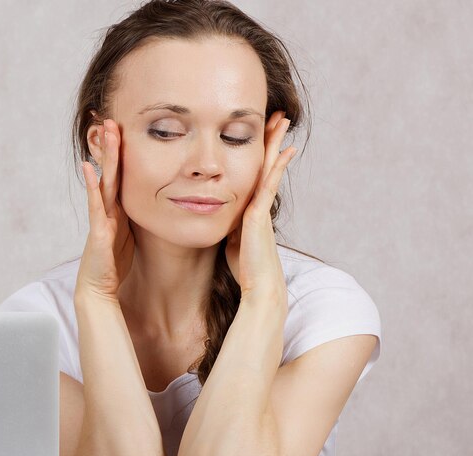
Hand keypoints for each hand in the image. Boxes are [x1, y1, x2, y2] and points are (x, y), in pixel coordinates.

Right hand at [75, 119, 134, 302]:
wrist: (99, 288)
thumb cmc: (113, 265)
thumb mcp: (128, 237)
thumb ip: (133, 221)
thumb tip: (148, 207)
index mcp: (117, 212)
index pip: (120, 178)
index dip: (122, 156)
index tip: (123, 133)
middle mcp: (107, 211)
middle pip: (112, 173)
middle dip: (112, 147)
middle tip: (112, 120)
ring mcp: (100, 219)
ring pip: (104, 182)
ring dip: (105, 157)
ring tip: (104, 132)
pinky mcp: (98, 232)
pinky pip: (95, 206)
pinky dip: (92, 187)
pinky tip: (89, 168)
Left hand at [224, 110, 295, 307]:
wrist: (260, 287)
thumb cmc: (246, 270)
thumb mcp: (232, 243)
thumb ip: (230, 229)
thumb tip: (222, 224)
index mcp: (251, 210)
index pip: (256, 176)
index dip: (260, 156)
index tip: (262, 136)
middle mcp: (259, 205)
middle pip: (266, 166)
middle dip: (271, 142)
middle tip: (278, 118)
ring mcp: (261, 209)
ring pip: (269, 169)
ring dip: (275, 145)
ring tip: (282, 122)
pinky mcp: (259, 215)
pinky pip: (268, 184)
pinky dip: (276, 167)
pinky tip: (283, 150)